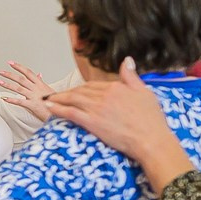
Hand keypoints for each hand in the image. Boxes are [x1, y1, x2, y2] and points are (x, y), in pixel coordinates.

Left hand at [0, 61, 59, 122]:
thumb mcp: (49, 90)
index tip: (10, 63)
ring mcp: (34, 97)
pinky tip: (4, 98)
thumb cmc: (56, 103)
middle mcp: (36, 89)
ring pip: (19, 88)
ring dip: (7, 85)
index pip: (28, 72)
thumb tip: (39, 75)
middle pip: (21, 79)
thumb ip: (41, 82)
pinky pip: (20, 102)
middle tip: (0, 72)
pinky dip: (11, 99)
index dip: (19, 67)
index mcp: (40, 84)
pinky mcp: (33, 106)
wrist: (62, 113)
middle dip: (10, 74)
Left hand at [47, 60, 181, 166]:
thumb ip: (132, 76)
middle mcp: (104, 95)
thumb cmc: (152, 119)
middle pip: (81, 90)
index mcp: (116, 87)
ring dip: (58, 98)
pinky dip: (58, 108)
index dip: (82, 89)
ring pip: (72, 99)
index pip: (94, 85)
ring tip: (48, 100)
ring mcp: (97, 108)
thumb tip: (127, 60)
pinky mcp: (92, 122)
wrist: (151, 139)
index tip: (76, 92)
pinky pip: (70, 112)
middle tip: (58, 96)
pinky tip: (49, 107)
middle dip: (68, 93)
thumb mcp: (145, 92)